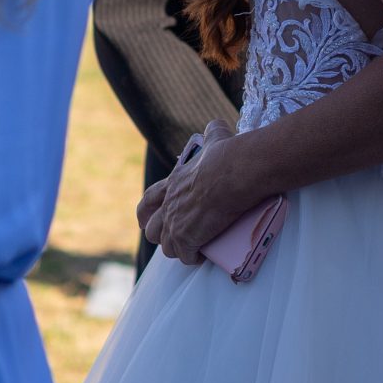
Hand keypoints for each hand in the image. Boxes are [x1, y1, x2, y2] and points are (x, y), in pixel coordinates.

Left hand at [139, 120, 253, 266]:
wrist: (234, 172)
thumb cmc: (227, 155)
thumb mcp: (216, 139)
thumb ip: (213, 133)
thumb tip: (217, 124)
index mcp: (174, 183)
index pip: (150, 201)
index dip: (147, 213)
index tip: (148, 220)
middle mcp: (170, 204)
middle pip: (153, 229)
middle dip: (161, 235)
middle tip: (175, 238)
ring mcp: (176, 223)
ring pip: (166, 246)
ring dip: (178, 249)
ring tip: (192, 249)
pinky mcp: (187, 238)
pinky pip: (185, 256)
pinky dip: (192, 258)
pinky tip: (202, 257)